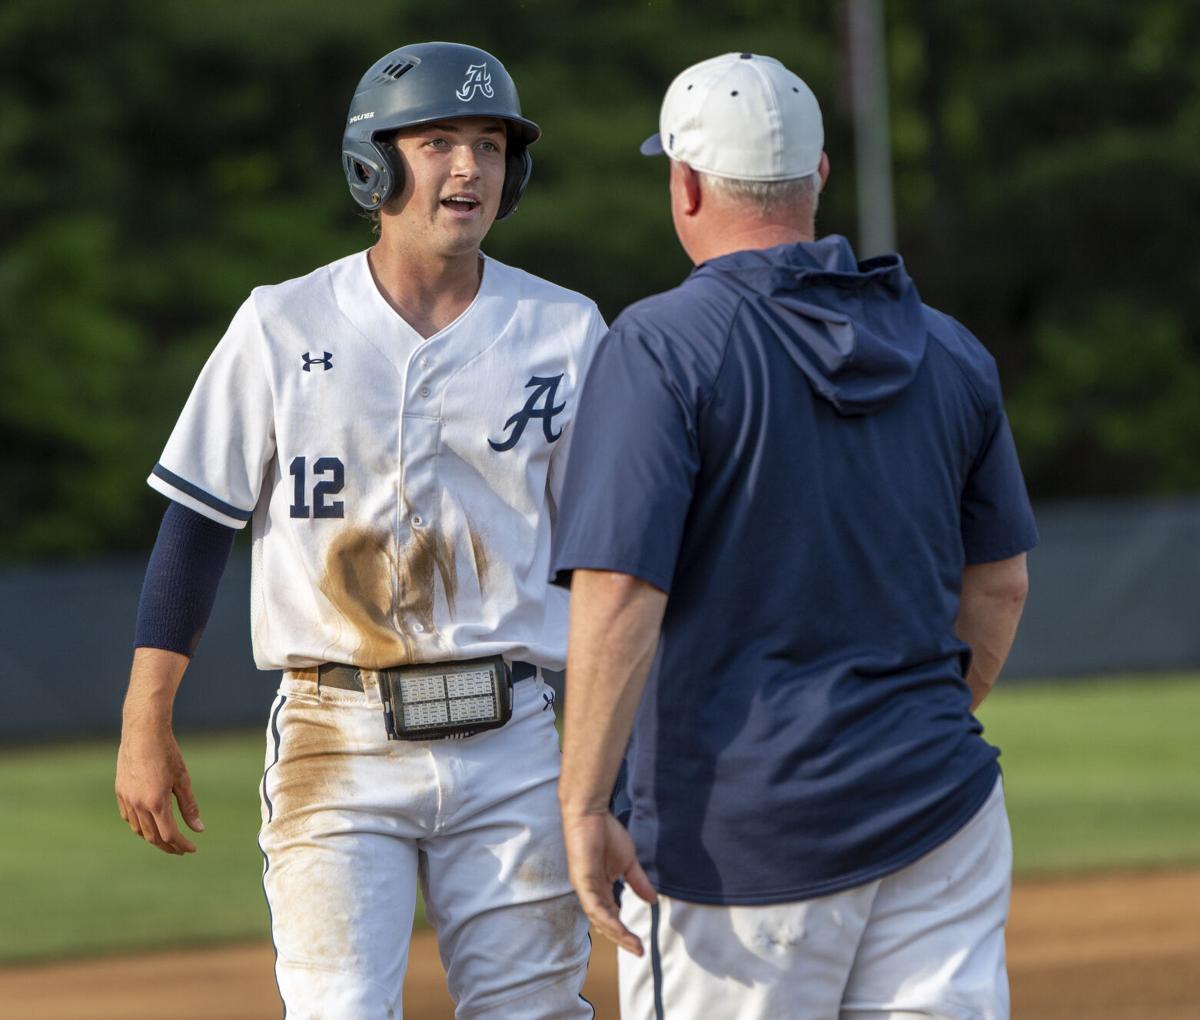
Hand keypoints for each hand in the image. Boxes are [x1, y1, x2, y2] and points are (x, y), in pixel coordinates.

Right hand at [115, 723, 203, 854]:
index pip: (169, 834)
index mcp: (156, 802)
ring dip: (153, 838)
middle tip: (181, 850)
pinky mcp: (119, 792)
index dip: (181, 845)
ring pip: (138, 829)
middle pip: (153, 836)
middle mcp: (138, 804)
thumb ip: (189, 806)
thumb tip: (198, 829)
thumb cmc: (167, 754)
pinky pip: (128, 817)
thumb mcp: (183, 780)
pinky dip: (140, 826)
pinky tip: (149, 824)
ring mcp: (126, 799)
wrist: (143, 733)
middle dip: (168, 846)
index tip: (192, 849)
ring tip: (167, 839)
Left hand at [562, 811, 656, 955]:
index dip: (625, 932)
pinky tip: (619, 929)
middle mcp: (590, 893)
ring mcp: (585, 889)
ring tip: (633, 945)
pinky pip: (594, 907)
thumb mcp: (628, 863)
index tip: (641, 945)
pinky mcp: (582, 881)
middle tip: (639, 951)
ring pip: (600, 920)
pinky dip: (607, 920)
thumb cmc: (606, 834)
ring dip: (617, 935)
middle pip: (605, 924)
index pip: (612, 917)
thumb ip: (638, 882)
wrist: (591, 813)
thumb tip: (653, 900)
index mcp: (600, 890)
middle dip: (622, 939)